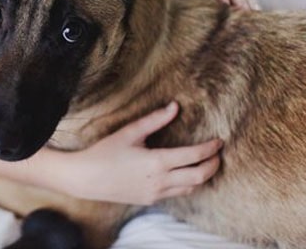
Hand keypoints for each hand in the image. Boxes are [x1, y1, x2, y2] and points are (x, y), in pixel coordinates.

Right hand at [65, 102, 222, 205]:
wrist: (87, 178)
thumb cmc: (105, 152)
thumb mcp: (130, 132)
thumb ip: (155, 120)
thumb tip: (174, 106)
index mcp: (157, 162)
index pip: (194, 156)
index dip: (210, 148)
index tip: (219, 141)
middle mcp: (160, 181)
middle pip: (199, 176)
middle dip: (213, 165)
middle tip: (217, 154)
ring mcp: (156, 193)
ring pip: (191, 188)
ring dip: (202, 176)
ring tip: (205, 164)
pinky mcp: (150, 199)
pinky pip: (177, 194)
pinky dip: (188, 184)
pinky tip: (185, 174)